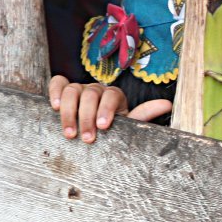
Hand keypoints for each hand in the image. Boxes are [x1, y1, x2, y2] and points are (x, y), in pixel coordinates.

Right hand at [48, 75, 172, 142]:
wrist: (95, 136)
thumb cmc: (113, 132)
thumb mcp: (129, 126)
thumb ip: (144, 115)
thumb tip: (167, 105)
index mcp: (115, 96)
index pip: (111, 95)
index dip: (106, 110)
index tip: (103, 127)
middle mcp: (97, 89)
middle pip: (90, 94)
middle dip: (87, 117)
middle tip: (86, 139)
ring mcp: (79, 89)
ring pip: (72, 90)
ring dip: (69, 111)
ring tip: (69, 133)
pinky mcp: (63, 90)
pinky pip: (58, 82)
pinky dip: (55, 91)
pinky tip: (53, 107)